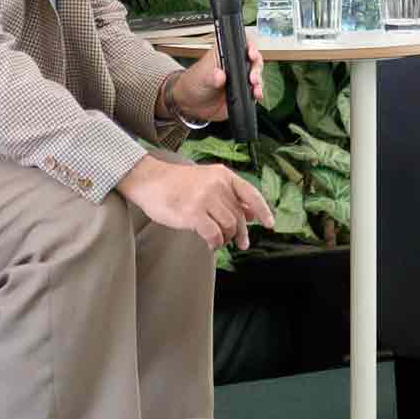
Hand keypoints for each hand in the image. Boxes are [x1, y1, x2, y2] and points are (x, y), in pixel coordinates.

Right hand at [117, 155, 274, 249]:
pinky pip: (214, 235)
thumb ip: (229, 195)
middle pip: (239, 216)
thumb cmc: (177, 184)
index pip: (251, 193)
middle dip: (241, 233)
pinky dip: (215, 243)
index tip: (269, 225)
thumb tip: (252, 214)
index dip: (263, 210)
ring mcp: (205, 199)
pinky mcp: (194, 213)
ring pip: (229, 227)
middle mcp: (217, 185)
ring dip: (226, 238)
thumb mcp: (207, 181)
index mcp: (223, 175)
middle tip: (240, 243)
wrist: (149, 181)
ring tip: (218, 240)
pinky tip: (209, 243)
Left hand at [171, 36, 265, 122]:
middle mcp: (234, 64)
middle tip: (252, 75)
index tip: (250, 53)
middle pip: (253, 59)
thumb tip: (220, 75)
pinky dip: (257, 93)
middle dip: (256, 66)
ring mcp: (240, 78)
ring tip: (255, 87)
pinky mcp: (242, 92)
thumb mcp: (201, 77)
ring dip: (259, 80)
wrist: (191, 104)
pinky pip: (255, 91)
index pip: (241, 44)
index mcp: (224, 54)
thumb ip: (211, 77)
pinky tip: (256, 95)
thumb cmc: (193, 83)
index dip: (249, 46)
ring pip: (257, 75)